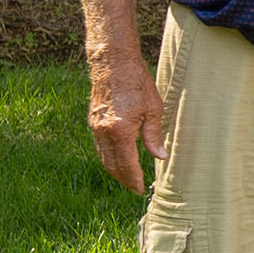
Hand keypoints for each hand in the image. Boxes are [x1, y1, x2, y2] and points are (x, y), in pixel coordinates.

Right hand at [87, 55, 166, 193]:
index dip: (133, 178)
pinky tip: (118, 159)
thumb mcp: (153, 109)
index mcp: (120, 131)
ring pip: (103, 157)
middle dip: (123, 178)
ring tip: (127, 177)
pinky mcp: (93, 121)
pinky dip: (108, 157)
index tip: (139, 189)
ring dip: (115, 170)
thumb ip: (153, 136)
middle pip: (112, 164)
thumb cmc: (137, 83)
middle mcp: (103, 132)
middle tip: (134, 187)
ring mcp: (95, 127)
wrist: (113, 64)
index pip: (127, 163)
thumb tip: (160, 157)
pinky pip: (100, 146)